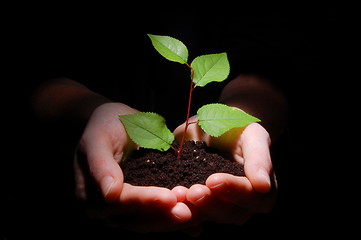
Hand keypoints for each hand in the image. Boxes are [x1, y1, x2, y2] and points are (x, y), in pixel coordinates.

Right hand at [74, 103, 192, 231]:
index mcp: (89, 196)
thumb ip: (101, 165)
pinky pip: (158, 218)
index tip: (170, 198)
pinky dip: (175, 223)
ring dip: (173, 221)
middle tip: (190, 211)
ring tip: (198, 216)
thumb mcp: (98, 138)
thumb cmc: (104, 125)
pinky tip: (196, 227)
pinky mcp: (140, 208)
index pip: (120, 202)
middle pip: (136, 219)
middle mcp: (105, 211)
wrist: (113, 122)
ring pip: (150, 223)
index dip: (145, 201)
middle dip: (164, 216)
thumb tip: (110, 194)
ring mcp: (123, 212)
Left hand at [174, 117, 276, 225]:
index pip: (252, 196)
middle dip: (210, 202)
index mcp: (263, 191)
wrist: (220, 128)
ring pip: (209, 216)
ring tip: (178, 194)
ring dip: (193, 209)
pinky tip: (170, 201)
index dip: (233, 190)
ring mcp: (221, 209)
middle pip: (230, 213)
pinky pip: (192, 213)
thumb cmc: (241, 129)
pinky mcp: (201, 207)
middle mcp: (243, 205)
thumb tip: (263, 186)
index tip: (213, 180)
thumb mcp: (253, 136)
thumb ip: (259, 158)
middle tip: (192, 192)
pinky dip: (182, 210)